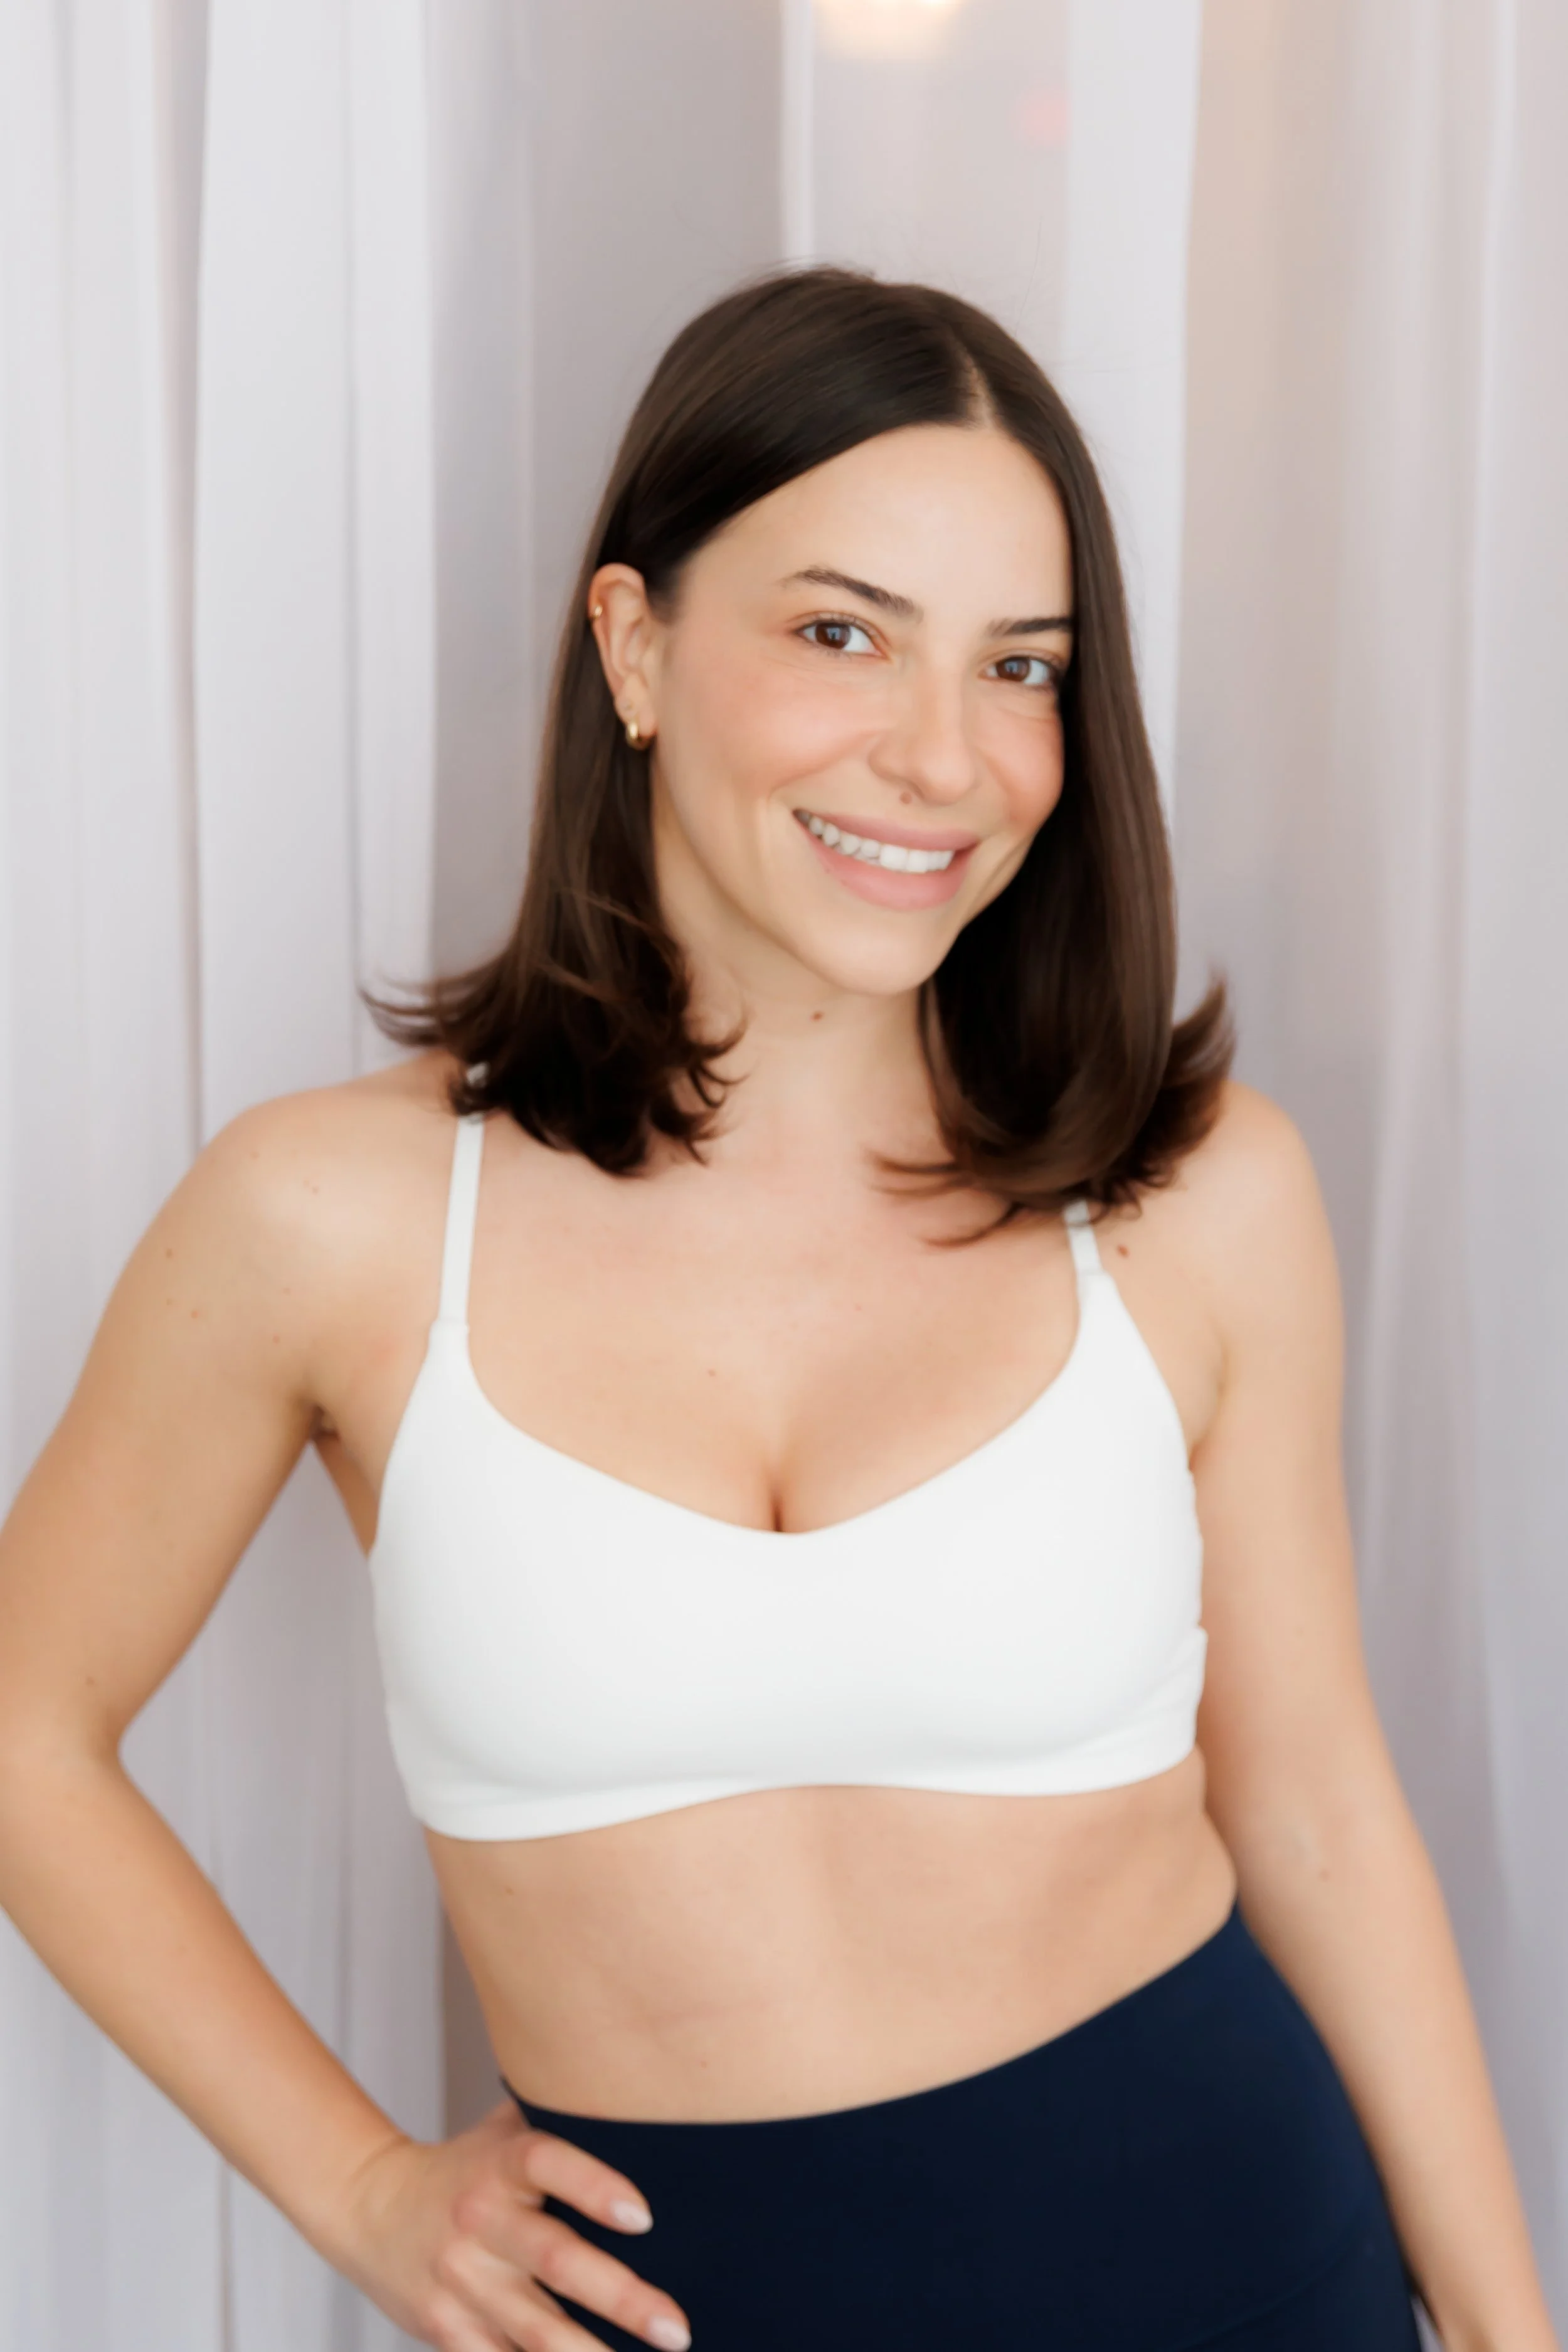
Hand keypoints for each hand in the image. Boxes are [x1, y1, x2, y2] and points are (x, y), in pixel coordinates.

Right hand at [329, 2098, 692, 2350]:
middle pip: (555, 2260)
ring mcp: (463, 2282)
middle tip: (675, 2328)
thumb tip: (647, 2104)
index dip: (596, 2188)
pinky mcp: (447, 2329)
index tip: (644, 2216)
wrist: (370, 2205)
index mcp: (501, 2165)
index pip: (549, 2165)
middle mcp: (481, 2221)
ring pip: (534, 2329)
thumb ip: (562, 2121)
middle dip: (620, 2298)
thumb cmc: (465, 2165)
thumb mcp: (504, 2130)